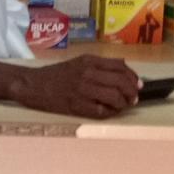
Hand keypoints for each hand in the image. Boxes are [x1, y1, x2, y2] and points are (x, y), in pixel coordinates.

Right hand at [10, 55, 140, 118]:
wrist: (35, 85)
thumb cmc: (58, 74)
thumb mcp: (80, 61)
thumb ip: (100, 64)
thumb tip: (124, 68)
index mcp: (89, 60)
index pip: (120, 67)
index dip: (133, 77)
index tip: (138, 84)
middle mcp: (88, 73)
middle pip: (120, 81)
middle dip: (132, 91)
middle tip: (134, 98)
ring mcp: (83, 90)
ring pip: (114, 97)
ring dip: (123, 103)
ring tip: (124, 105)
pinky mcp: (77, 106)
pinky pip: (101, 111)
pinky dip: (110, 112)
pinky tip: (110, 111)